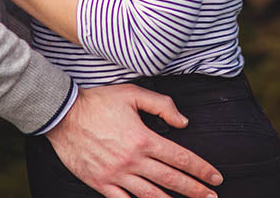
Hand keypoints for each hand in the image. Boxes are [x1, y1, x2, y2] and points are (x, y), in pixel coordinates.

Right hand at [47, 84, 222, 197]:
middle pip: (171, 179)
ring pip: (151, 196)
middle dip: (195, 190)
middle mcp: (133, 160)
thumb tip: (184, 122)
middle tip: (212, 197)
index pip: (180, 157)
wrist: (63, 114)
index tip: (216, 177)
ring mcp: (116, 174)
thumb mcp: (133, 93)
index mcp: (144, 138)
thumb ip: (162, 105)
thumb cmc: (99, 102)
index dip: (201, 169)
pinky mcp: (101, 183)